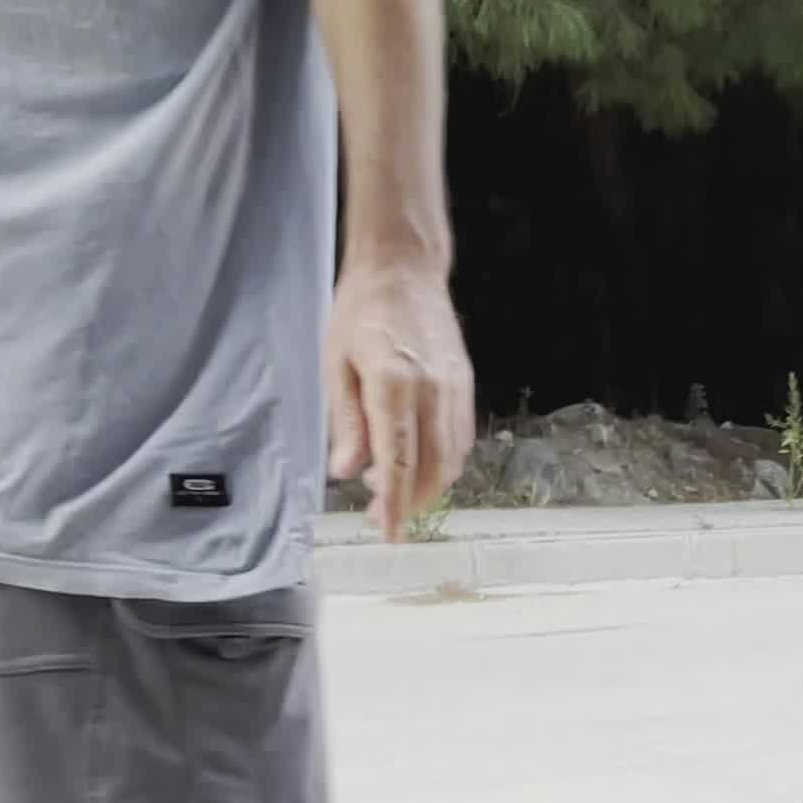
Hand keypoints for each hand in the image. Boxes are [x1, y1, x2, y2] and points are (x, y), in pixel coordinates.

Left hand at [325, 254, 475, 538]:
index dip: (393, 505)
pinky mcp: (465, 384)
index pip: (398, 462)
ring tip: (392, 489)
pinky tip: (417, 462)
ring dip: (426, 486)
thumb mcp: (336, 364)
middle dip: (409, 503)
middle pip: (432, 470)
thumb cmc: (360, 311)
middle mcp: (432, 391)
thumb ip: (345, 421)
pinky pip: (461, 438)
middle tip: (380, 516)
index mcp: (394, 385)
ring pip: (452, 459)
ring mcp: (455, 389)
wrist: (403, 268)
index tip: (387, 534)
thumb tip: (347, 471)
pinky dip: (442, 463)